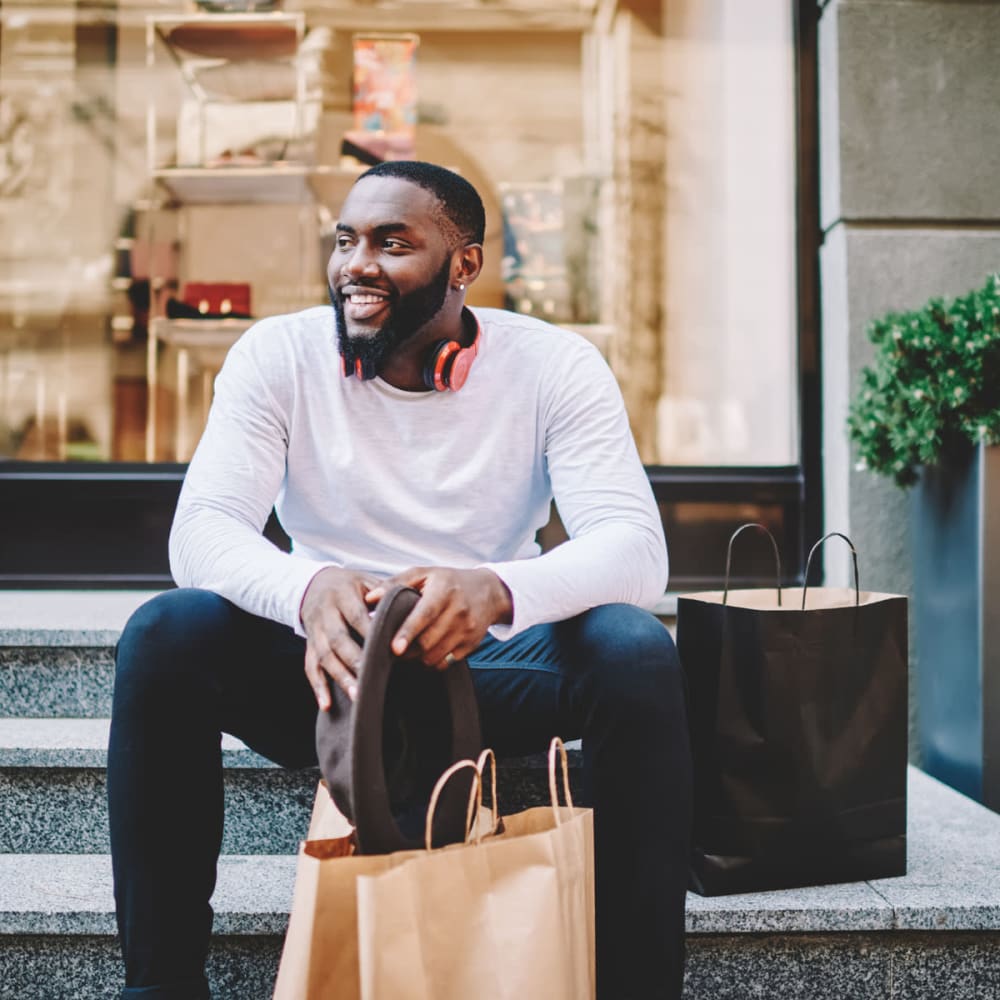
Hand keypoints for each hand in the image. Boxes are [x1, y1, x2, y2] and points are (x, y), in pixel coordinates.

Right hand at [300, 566, 379, 708]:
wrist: (315, 584)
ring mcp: (315, 631)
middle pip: (337, 639)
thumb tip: (409, 608)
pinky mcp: (309, 645)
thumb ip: (384, 593)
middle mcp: (325, 614)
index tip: (386, 647)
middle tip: (370, 677)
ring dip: (339, 677)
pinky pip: (310, 667)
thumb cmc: (350, 585)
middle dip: (353, 660)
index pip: (355, 615)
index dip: (369, 631)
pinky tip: (326, 704)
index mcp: (342, 595)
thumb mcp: (366, 580)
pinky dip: (318, 687)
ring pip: (324, 656)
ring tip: (356, 695)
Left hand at [366, 567, 512, 668]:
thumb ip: (395, 583)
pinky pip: (447, 662)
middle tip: (393, 649)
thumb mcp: (424, 573)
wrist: (488, 591)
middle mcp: (459, 611)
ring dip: (418, 658)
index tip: (393, 648)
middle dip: (407, 650)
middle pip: (428, 641)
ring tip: (409, 650)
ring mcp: (467, 630)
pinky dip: (433, 662)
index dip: (407, 632)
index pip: (424, 615)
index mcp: (444, 591)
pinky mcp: (472, 644)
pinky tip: (426, 652)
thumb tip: (369, 598)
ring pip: (436, 655)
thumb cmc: (449, 581)